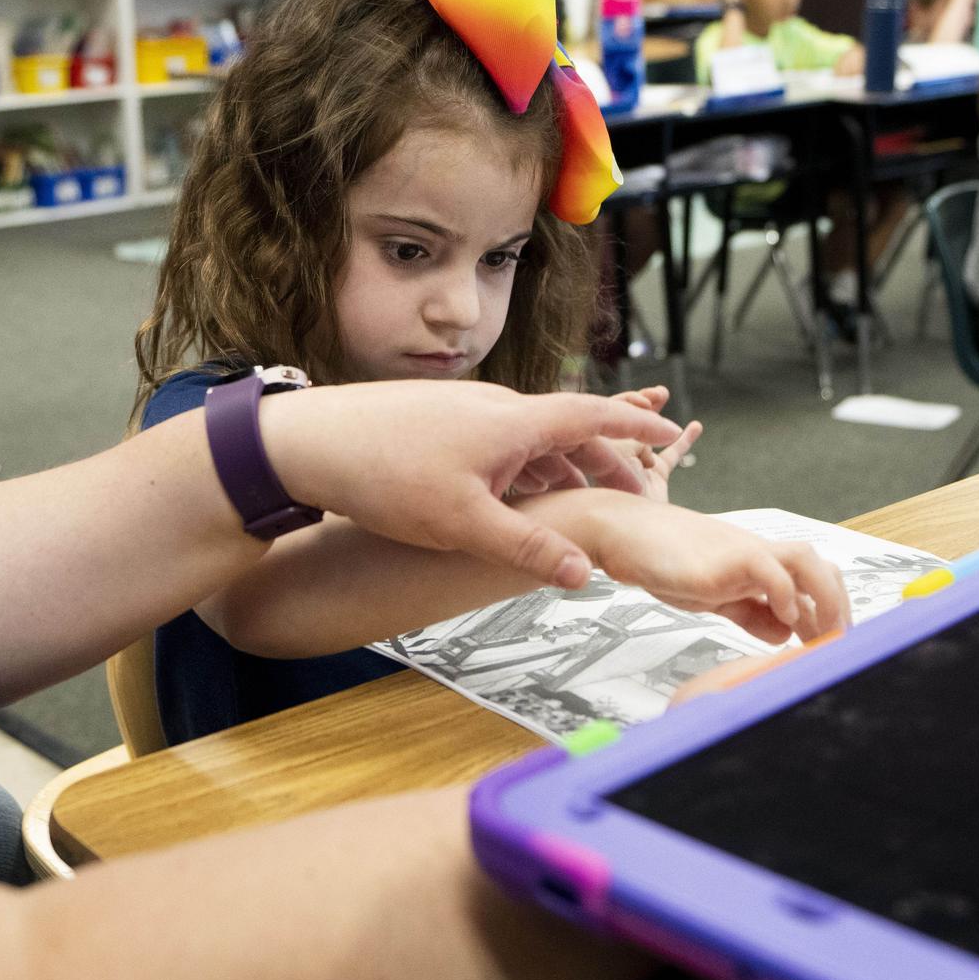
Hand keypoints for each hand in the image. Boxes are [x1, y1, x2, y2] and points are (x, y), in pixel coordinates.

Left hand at [260, 382, 682, 589]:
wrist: (306, 441)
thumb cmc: (382, 474)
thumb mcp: (462, 523)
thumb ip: (526, 547)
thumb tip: (583, 573)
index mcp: (515, 421)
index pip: (594, 417)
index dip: (636, 430)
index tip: (672, 436)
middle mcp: (497, 406)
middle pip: (569, 431)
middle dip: (606, 463)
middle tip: (634, 496)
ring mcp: (466, 412)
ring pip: (532, 440)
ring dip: (562, 471)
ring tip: (581, 507)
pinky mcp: (439, 422)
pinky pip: (500, 444)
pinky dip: (524, 470)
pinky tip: (516, 500)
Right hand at [559, 500, 848, 644]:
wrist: (621, 531)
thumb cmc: (660, 559)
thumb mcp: (713, 595)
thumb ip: (748, 612)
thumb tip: (784, 632)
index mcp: (756, 561)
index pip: (809, 581)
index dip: (828, 611)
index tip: (831, 643)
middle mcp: (756, 553)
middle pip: (818, 568)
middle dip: (837, 606)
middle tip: (838, 644)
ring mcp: (741, 552)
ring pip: (804, 561)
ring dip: (824, 598)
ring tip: (824, 634)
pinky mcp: (721, 560)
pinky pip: (767, 570)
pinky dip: (783, 594)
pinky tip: (784, 619)